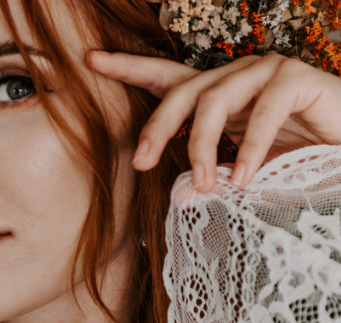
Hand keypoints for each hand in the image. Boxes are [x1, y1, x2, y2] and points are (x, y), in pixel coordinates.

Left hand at [86, 52, 340, 191]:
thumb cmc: (292, 160)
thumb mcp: (240, 169)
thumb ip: (211, 174)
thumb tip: (180, 195)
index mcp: (217, 95)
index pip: (165, 78)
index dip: (128, 67)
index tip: (90, 60)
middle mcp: (237, 76)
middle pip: (182, 91)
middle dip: (157, 126)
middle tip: (141, 162)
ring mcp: (267, 72)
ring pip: (217, 100)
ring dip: (204, 146)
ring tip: (206, 185)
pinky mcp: (299, 80)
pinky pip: (265, 111)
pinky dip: (252, 148)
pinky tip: (245, 178)